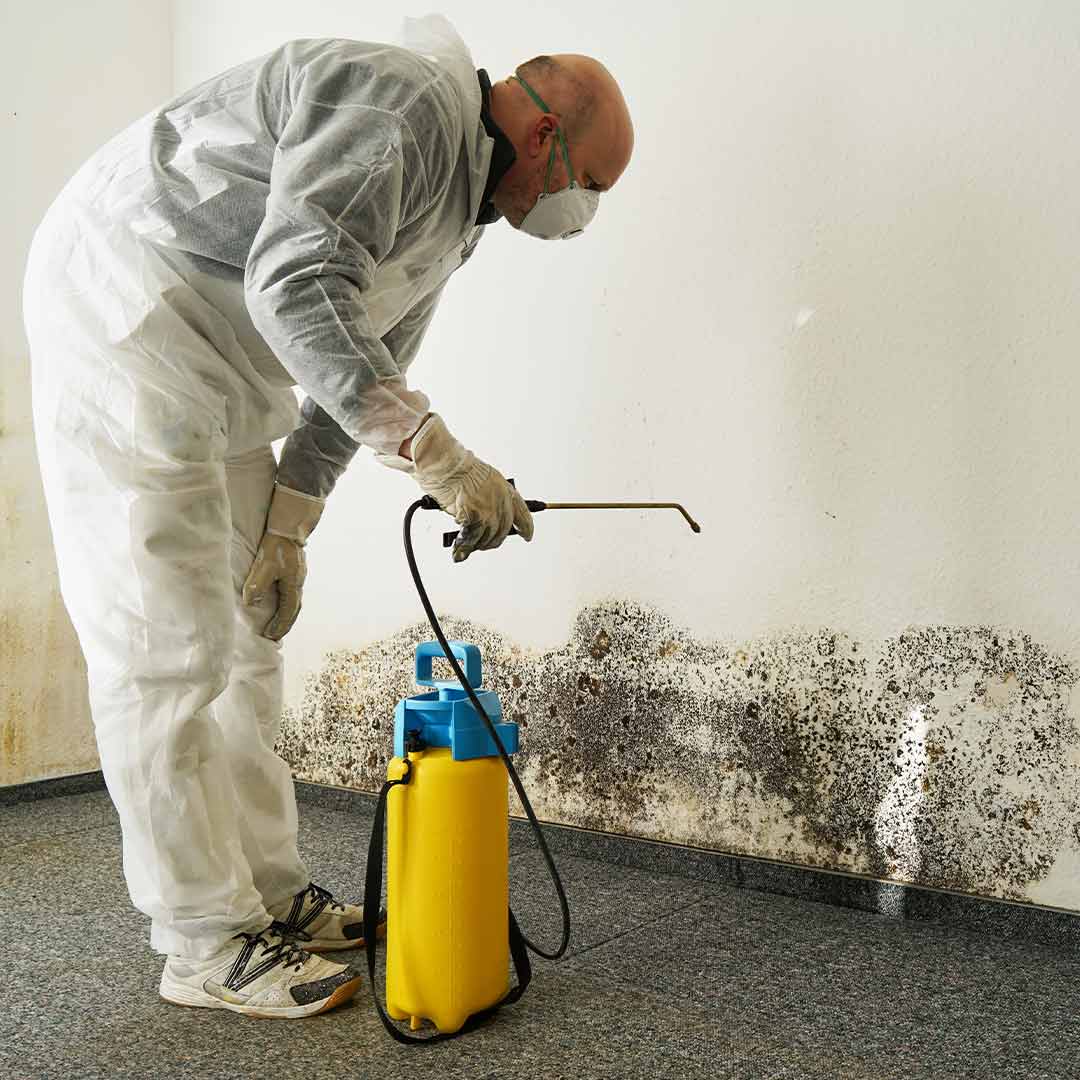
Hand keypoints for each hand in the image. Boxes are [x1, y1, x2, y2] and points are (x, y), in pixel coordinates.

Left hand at [242, 484, 324, 639]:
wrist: (287, 527)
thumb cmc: (276, 547)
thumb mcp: (263, 567)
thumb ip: (257, 586)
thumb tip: (250, 603)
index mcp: (293, 586)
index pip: (288, 612)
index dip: (279, 625)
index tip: (270, 636)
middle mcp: (298, 583)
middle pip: (294, 609)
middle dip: (285, 624)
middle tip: (275, 635)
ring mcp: (298, 577)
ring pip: (294, 601)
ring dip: (286, 614)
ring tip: (276, 622)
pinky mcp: (295, 570)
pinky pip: (292, 593)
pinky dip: (286, 603)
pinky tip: (278, 601)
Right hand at [409, 414, 532, 561]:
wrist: (445, 463)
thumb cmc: (455, 467)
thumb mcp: (481, 479)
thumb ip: (487, 497)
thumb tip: (483, 516)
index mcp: (504, 488)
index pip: (522, 512)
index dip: (526, 527)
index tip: (527, 536)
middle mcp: (501, 499)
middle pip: (504, 530)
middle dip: (493, 540)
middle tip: (484, 544)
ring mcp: (489, 509)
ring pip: (488, 537)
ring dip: (477, 544)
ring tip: (467, 545)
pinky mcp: (475, 517)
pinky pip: (471, 538)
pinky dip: (463, 546)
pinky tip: (459, 550)